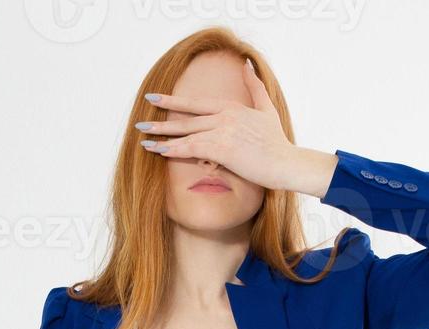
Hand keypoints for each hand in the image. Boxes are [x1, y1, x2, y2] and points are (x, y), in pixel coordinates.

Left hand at [137, 59, 336, 196]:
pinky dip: (174, 149)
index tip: (155, 99)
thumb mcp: (267, 109)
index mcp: (231, 108)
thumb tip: (247, 65)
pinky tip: (159, 151)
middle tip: (141, 121)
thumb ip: (255, 87)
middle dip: (162, 120)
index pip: (196, 104)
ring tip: (144, 140)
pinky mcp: (222, 149)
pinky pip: (192, 148)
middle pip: (187, 118)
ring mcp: (222, 131)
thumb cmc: (277, 142)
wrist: (287, 163)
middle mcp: (224, 116)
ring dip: (162, 138)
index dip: (174, 102)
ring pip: (186, 133)